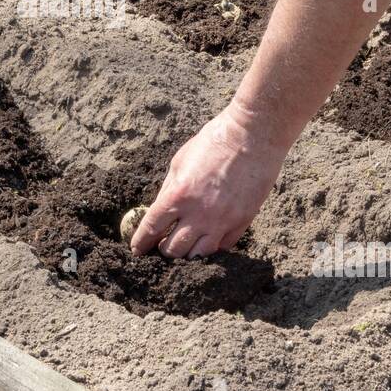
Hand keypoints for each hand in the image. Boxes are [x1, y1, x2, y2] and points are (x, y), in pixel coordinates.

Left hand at [131, 104, 284, 258]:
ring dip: (188, 253)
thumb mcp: (180, 161)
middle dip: (164, 249)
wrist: (252, 136)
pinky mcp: (242, 222)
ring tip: (185, 245)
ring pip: (199, 254)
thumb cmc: (213, 142)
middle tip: (162, 244)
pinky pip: (222, 245)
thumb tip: (159, 210)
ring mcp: (222, 220)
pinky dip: (212, 245)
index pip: (152, 228)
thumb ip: (168, 189)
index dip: (141, 242)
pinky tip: (207, 238)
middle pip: (175, 248)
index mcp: (179, 195)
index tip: (137, 249)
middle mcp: (199, 213)